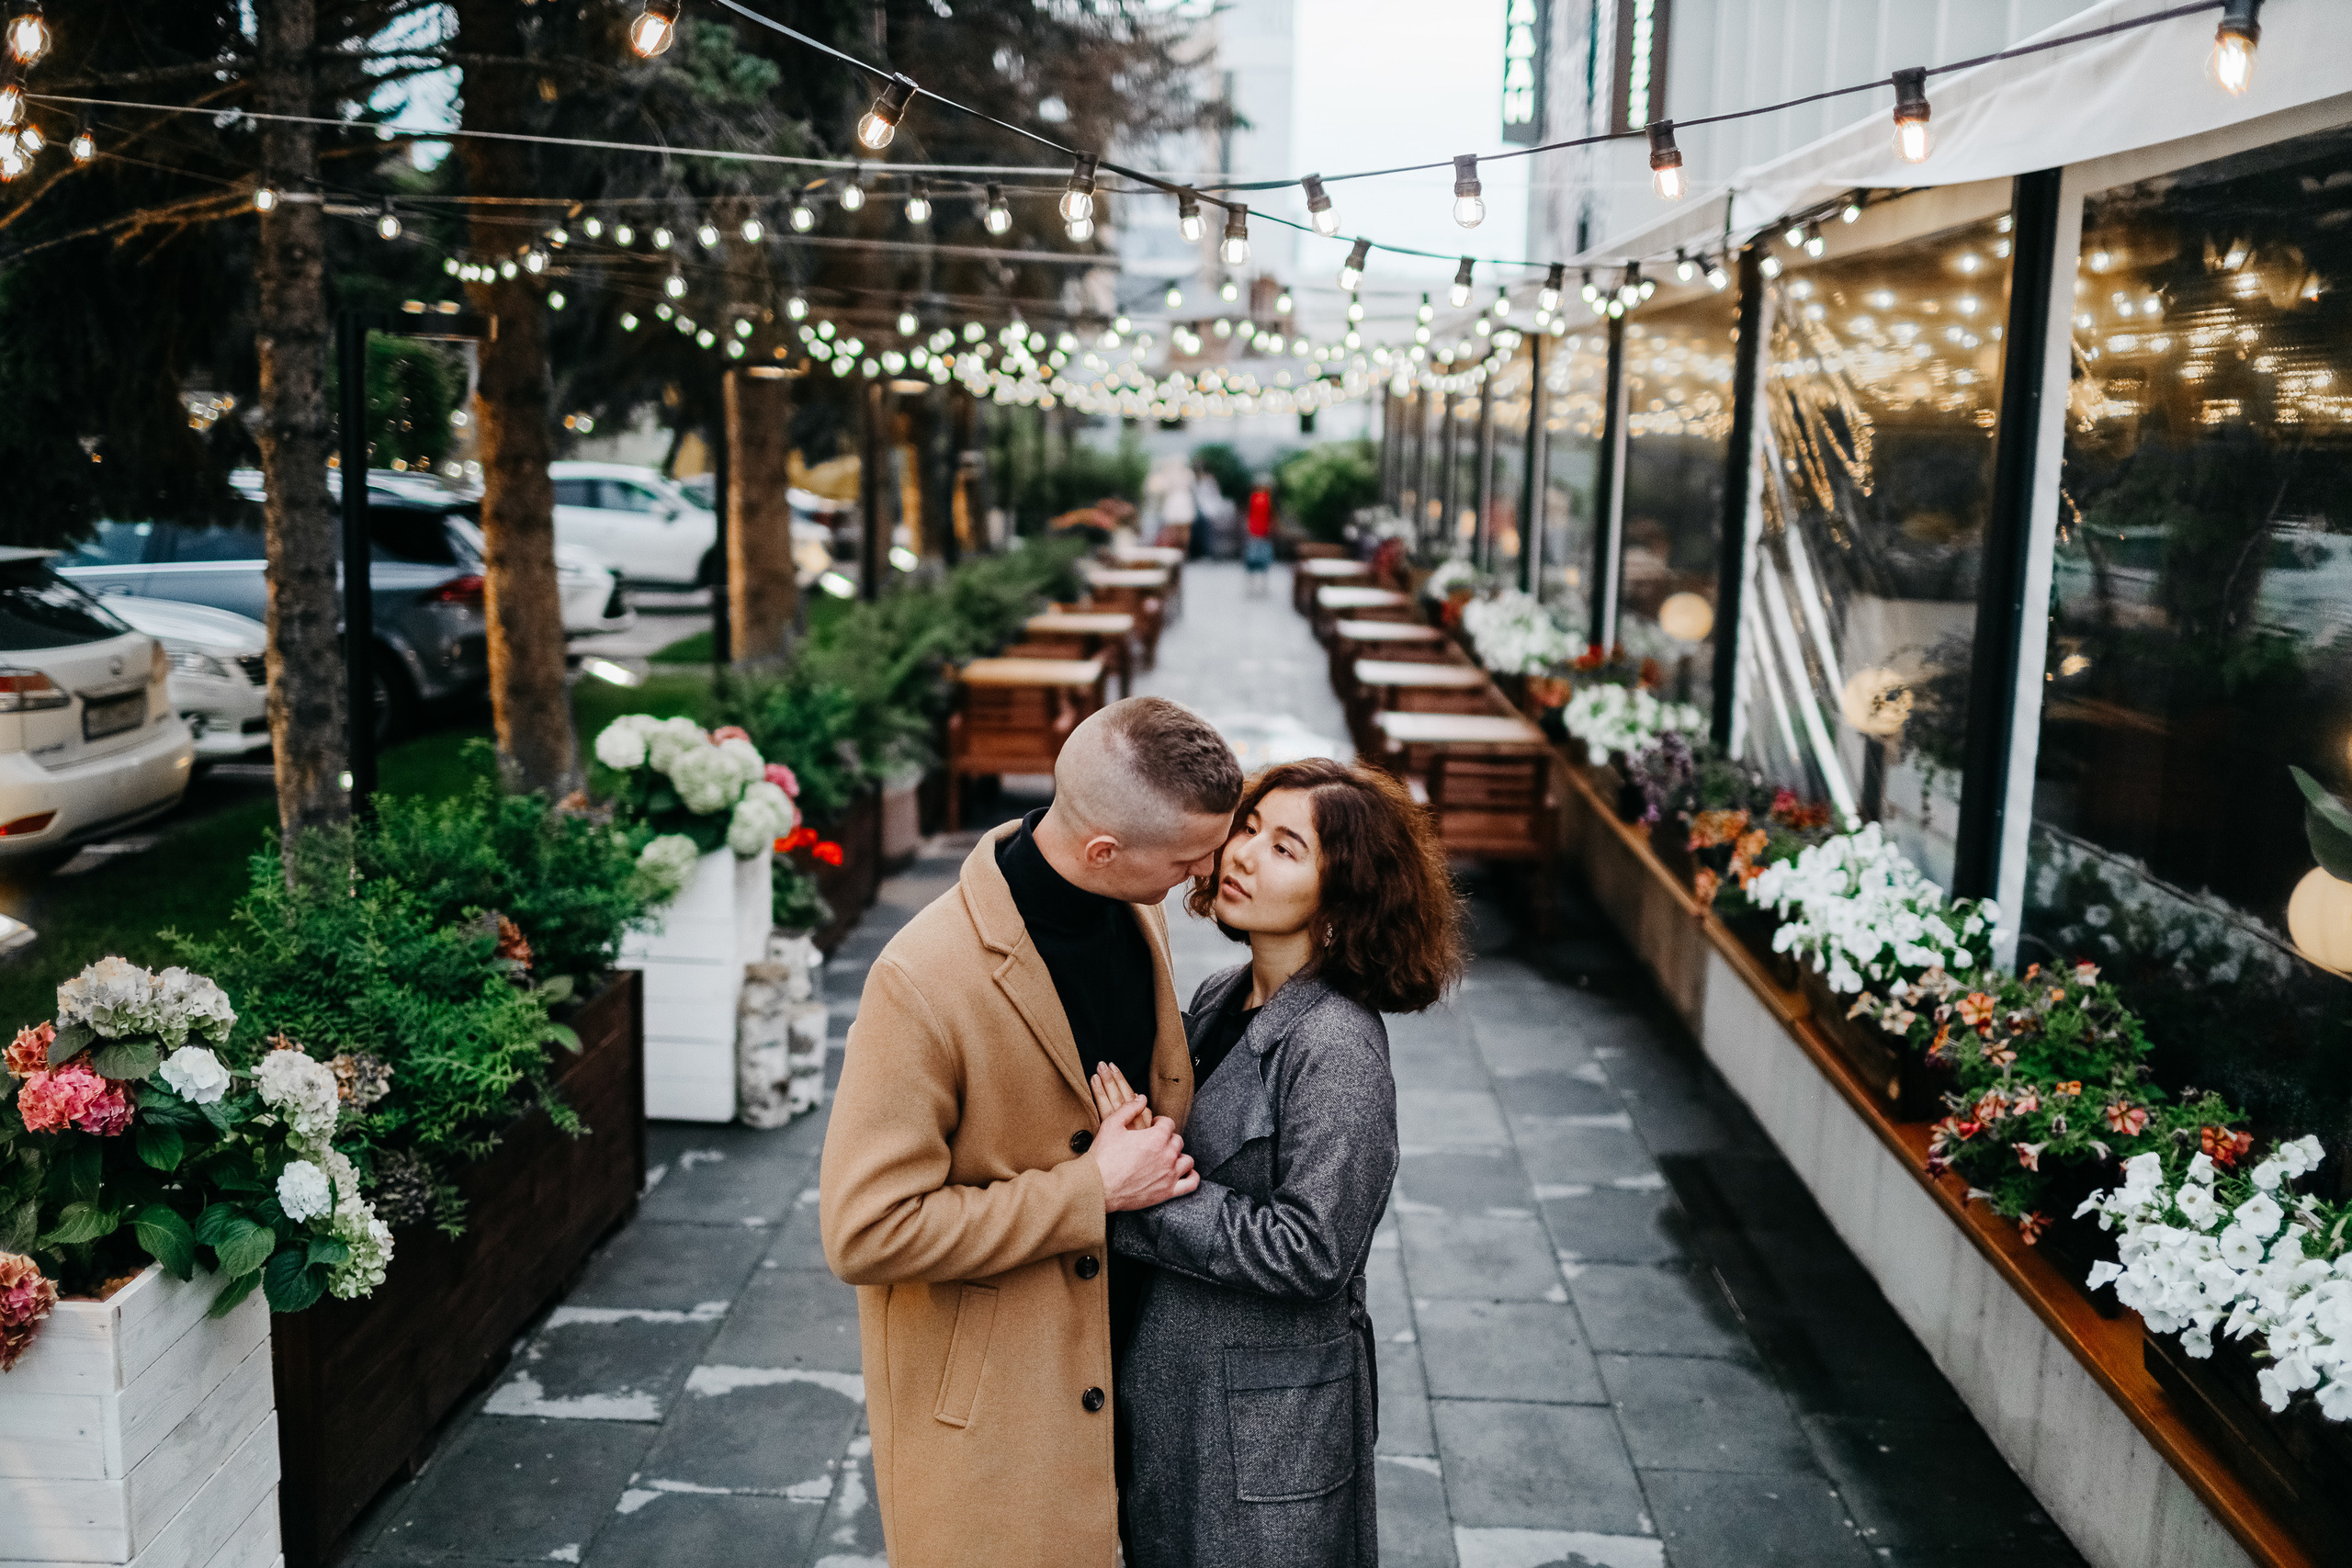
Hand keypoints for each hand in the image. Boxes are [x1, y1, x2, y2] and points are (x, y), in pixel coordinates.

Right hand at [1090, 1066, 1196, 1211]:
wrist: (1097, 1187)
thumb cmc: (1103, 1157)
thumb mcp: (1112, 1125)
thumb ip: (1129, 1108)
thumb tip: (1142, 1098)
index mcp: (1156, 1137)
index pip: (1168, 1124)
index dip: (1160, 1123)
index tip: (1152, 1127)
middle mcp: (1166, 1155)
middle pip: (1177, 1141)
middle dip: (1167, 1139)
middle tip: (1155, 1143)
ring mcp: (1169, 1175)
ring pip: (1187, 1160)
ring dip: (1178, 1156)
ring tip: (1166, 1157)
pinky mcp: (1167, 1192)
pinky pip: (1191, 1183)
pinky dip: (1191, 1176)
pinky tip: (1182, 1172)